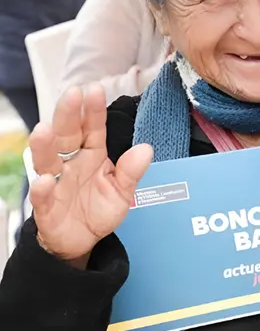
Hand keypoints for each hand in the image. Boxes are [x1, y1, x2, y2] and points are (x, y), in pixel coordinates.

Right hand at [28, 85, 152, 267]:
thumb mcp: (124, 191)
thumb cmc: (99, 208)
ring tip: (45, 130)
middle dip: (67, 115)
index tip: (95, 90)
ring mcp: (57, 184)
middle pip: (66, 136)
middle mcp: (71, 164)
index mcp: (92, 155)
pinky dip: (42, 188)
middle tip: (72, 94)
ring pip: (47, 161)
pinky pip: (42, 197)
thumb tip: (146, 149)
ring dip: (45, 145)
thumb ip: (132, 171)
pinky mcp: (47, 208)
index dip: (93, 110)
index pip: (92, 129)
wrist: (84, 240)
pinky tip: (46, 180)